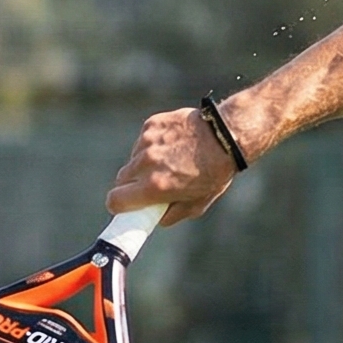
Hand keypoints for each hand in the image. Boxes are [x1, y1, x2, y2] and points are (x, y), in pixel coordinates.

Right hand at [105, 104, 241, 224]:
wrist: (227, 135)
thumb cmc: (215, 173)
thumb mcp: (196, 205)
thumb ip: (171, 215)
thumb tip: (155, 218)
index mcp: (154, 187)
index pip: (115, 200)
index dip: (117, 205)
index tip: (122, 206)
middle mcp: (146, 163)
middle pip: (122, 179)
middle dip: (132, 185)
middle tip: (150, 185)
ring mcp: (147, 141)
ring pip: (133, 159)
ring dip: (143, 164)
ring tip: (169, 162)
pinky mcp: (151, 124)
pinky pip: (142, 141)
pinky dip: (151, 145)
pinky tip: (172, 145)